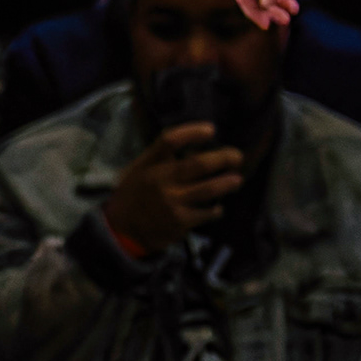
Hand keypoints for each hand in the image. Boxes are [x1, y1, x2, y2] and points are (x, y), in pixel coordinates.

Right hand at [103, 122, 242, 253]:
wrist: (123, 230)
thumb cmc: (135, 195)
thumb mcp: (138, 170)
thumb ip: (159, 158)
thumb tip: (193, 146)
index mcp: (149, 163)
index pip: (170, 140)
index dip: (192, 132)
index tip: (211, 129)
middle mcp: (161, 180)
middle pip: (198, 164)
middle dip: (223, 158)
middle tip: (237, 156)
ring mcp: (172, 202)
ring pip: (208, 189)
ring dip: (227, 183)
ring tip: (237, 180)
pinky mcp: (180, 222)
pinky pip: (205, 213)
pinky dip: (215, 210)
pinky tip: (218, 208)